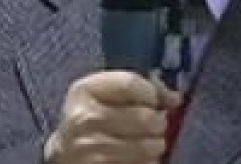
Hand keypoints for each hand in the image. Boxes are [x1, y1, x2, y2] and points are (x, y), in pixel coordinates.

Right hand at [44, 71, 181, 163]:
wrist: (64, 154)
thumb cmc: (92, 120)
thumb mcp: (105, 95)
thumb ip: (139, 89)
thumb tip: (175, 98)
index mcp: (84, 90)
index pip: (131, 84)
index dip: (151, 93)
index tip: (154, 101)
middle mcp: (83, 118)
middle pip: (144, 117)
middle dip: (158, 123)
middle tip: (155, 126)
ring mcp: (89, 148)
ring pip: (147, 146)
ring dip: (155, 146)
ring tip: (146, 143)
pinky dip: (146, 163)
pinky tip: (138, 158)